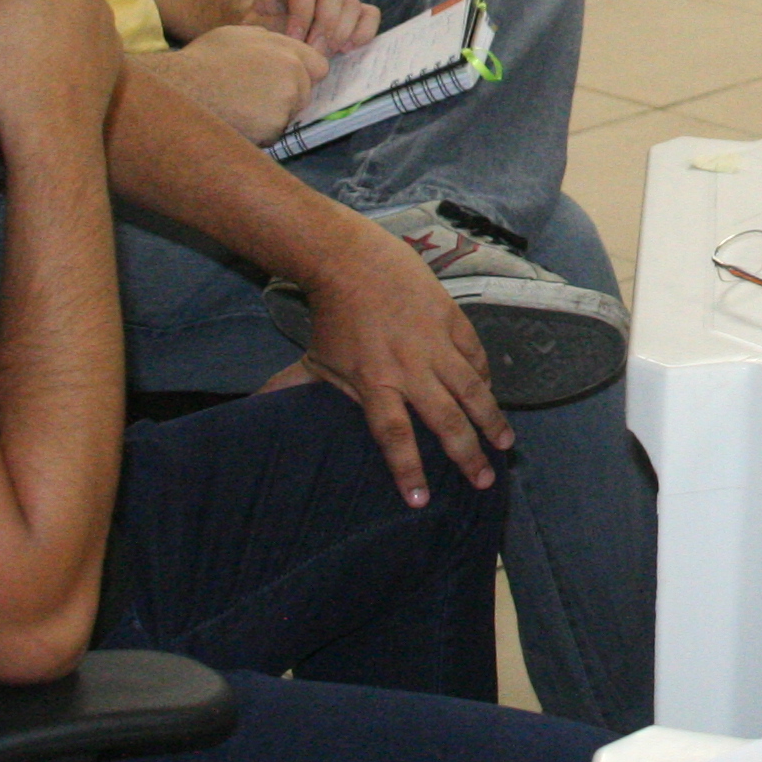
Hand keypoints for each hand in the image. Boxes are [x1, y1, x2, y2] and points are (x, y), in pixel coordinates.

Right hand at [133, 24, 328, 141]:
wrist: (181, 88)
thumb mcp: (236, 35)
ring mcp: (285, 101)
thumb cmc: (203, 61)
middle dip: (288, 97)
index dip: (303, 75)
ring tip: (240, 108)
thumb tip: (279, 46)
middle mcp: (292, 73)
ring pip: (290, 114)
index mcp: (286, 49)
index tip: (285, 81)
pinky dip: (260, 132)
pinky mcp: (274, 127)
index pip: (318, 66)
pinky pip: (274, 133)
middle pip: (305, 92)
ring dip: (273, 115)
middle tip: (253, 97)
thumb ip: (266, 40)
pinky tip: (237, 121)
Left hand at [247, 0, 380, 55]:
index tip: (294, 40)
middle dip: (324, 25)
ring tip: (326, 54)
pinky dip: (362, 33)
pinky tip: (346, 49)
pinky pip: (370, 14)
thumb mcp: (255, 31)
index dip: (301, 13)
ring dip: (341, 32)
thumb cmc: (262, 36)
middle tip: (314, 52)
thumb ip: (267, 30)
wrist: (274, 43)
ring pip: (351, 2)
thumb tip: (288, 43)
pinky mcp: (355, 11)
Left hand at [283, 220, 511, 501]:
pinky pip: (475, 355)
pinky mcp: (451, 318)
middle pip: (445, 419)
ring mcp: (434, 342)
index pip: (394, 436)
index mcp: (374, 382)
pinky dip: (485, 377)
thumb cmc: (332, 316)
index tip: (421, 502)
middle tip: (485, 480)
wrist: (351, 260)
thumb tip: (256, 407)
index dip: (408, 470)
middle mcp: (409, 367)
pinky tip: (490, 394)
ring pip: (472, 388)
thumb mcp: (316, 359)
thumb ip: (295, 389)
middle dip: (467, 453)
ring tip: (506, 443)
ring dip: (490, 418)